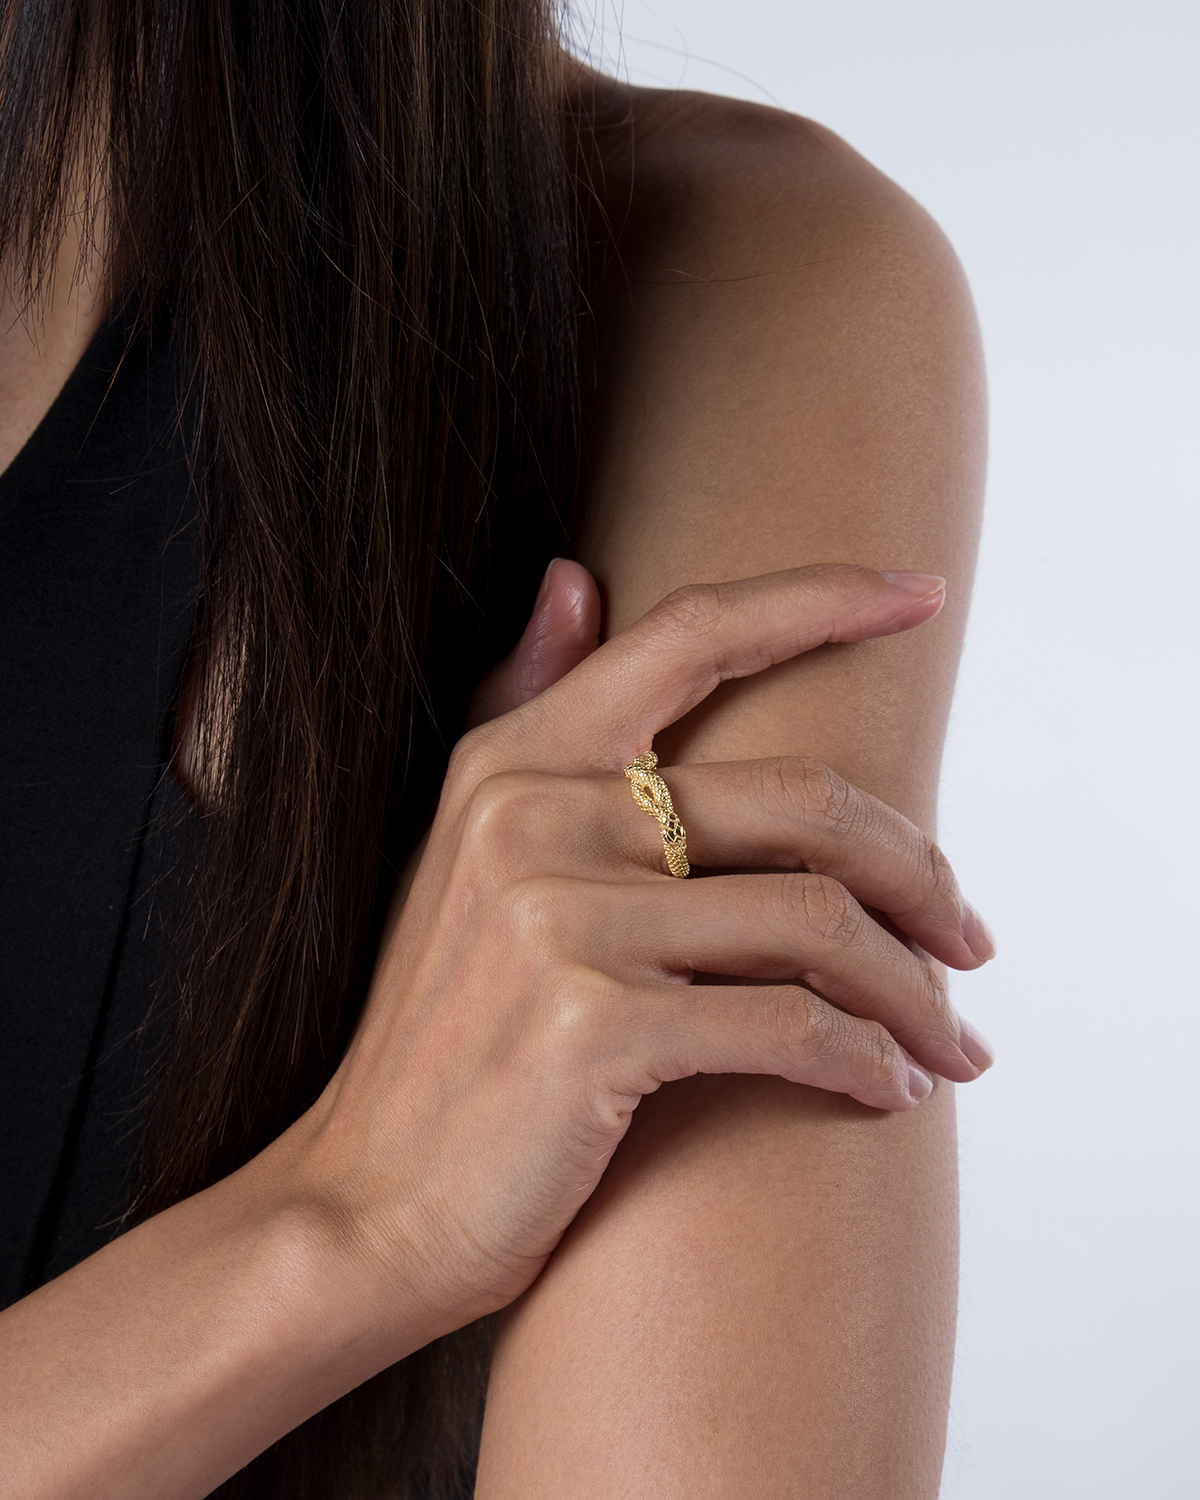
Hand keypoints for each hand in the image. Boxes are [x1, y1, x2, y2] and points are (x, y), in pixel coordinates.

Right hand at [293, 565, 993, 1352]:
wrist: (366, 1203)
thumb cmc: (444, 1035)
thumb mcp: (460, 850)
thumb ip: (520, 701)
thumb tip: (572, 575)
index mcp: (514, 759)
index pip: (692, 635)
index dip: (823, 599)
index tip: (923, 592)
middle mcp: (535, 815)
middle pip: (801, 800)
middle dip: (918, 873)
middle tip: (968, 940)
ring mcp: (560, 918)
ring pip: (815, 921)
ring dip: (912, 991)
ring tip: (951, 1039)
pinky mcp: (592, 1027)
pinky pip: (789, 1025)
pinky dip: (866, 1062)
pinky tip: (893, 1090)